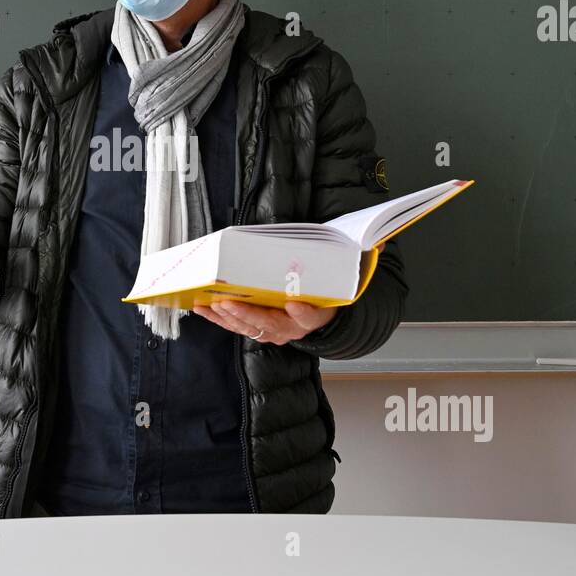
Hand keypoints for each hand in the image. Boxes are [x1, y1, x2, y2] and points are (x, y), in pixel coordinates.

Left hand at [191, 242, 385, 343]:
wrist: (319, 314)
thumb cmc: (321, 290)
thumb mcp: (335, 276)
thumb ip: (344, 260)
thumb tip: (372, 243)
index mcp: (316, 315)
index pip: (310, 316)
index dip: (302, 313)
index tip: (293, 303)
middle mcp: (293, 328)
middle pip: (271, 325)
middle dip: (249, 314)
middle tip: (231, 302)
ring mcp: (273, 331)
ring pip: (249, 328)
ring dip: (228, 317)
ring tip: (211, 304)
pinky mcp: (257, 329)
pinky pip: (236, 326)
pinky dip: (218, 318)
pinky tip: (202, 308)